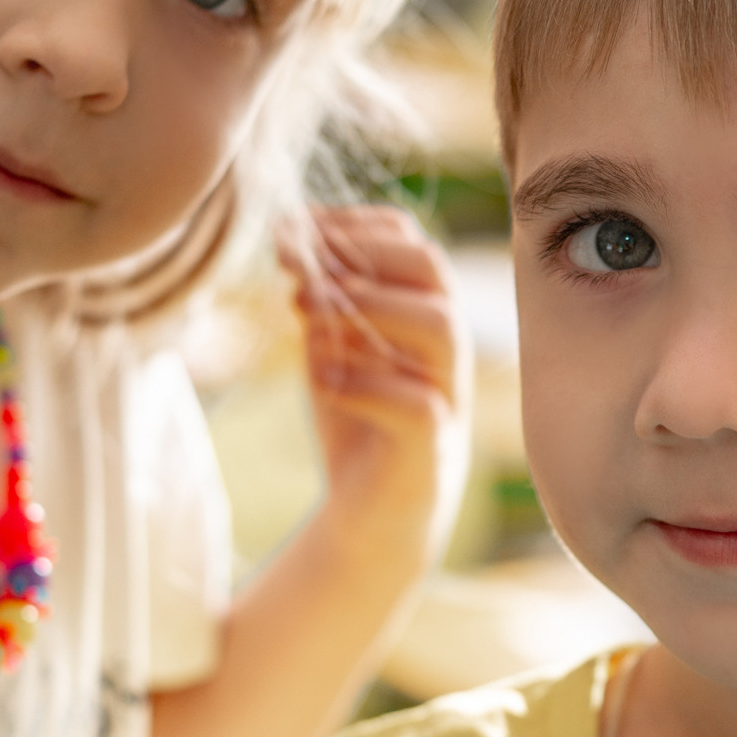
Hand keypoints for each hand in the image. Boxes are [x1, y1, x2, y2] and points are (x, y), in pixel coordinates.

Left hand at [281, 204, 470, 569]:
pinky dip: (364, 385)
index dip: (351, 223)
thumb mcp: (328, 348)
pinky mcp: (433, 446)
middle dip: (361, 251)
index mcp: (424, 310)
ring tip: (306, 311)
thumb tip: (290, 241)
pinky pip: (416, 405)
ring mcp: (446, 393)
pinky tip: (322, 381)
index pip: (409, 240)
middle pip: (431, 268)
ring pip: (440, 326)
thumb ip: (319, 301)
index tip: (292, 225)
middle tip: (298, 261)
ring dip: (371, 306)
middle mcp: (445, 346)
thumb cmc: (357, 420)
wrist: (372, 513)